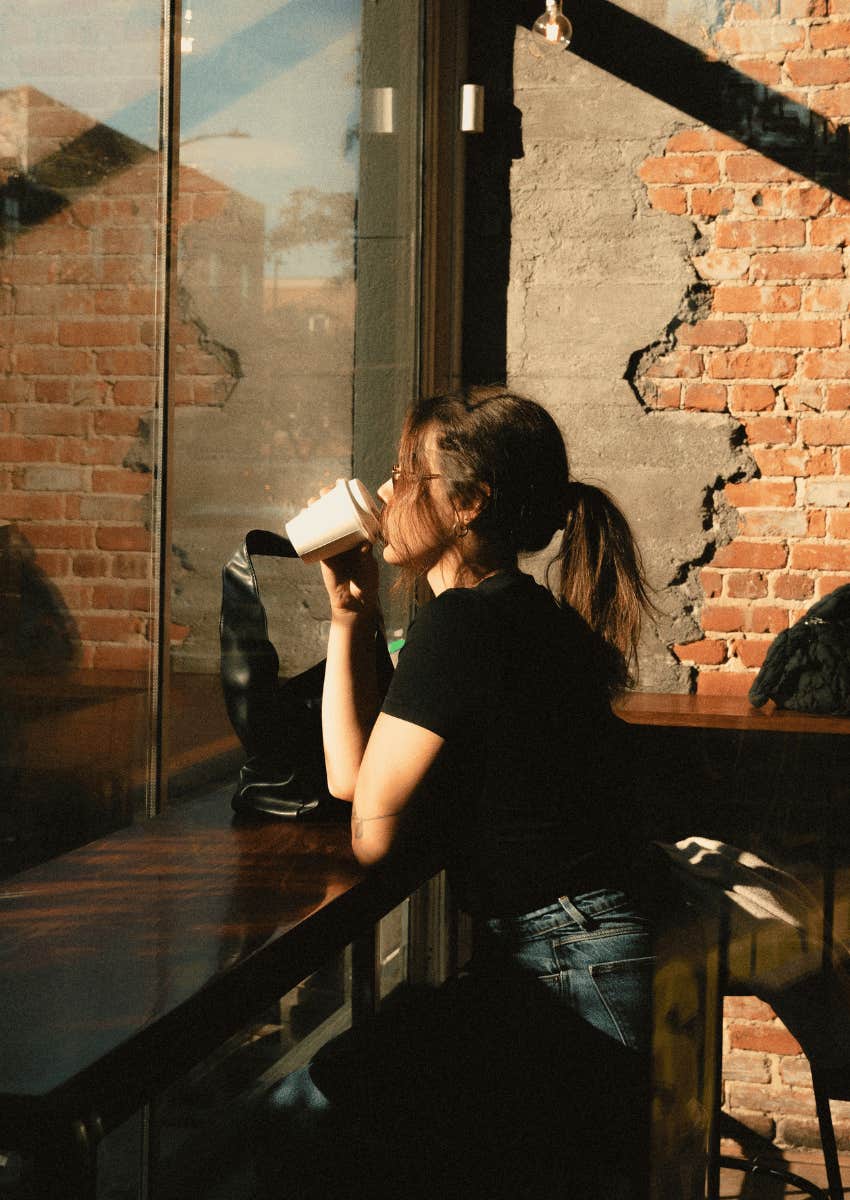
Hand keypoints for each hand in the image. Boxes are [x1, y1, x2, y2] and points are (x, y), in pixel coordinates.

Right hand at [308, 484, 379, 620]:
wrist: (355, 602)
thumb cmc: (367, 582)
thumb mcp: (368, 564)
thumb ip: (366, 555)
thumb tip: (363, 543)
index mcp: (360, 535)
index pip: (353, 510)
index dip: (347, 497)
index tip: (342, 485)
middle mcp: (346, 537)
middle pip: (336, 512)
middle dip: (328, 499)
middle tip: (323, 492)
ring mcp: (334, 545)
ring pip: (323, 522)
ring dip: (315, 509)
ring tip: (311, 501)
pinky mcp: (323, 555)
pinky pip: (314, 538)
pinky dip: (306, 527)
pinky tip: (301, 516)